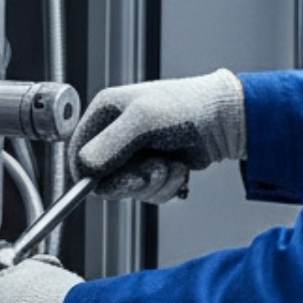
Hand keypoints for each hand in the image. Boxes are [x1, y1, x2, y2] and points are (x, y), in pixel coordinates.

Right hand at [75, 69, 245, 200]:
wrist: (225, 121)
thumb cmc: (185, 109)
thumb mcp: (143, 122)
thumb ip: (110, 145)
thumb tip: (84, 168)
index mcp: (105, 112)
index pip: (78, 151)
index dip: (86, 173)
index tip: (102, 185)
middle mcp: (115, 133)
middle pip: (102, 177)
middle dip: (131, 180)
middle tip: (153, 171)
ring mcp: (134, 153)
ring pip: (126, 189)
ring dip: (153, 184)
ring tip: (172, 166)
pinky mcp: (152, 168)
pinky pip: (147, 193)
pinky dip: (165, 188)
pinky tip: (179, 170)